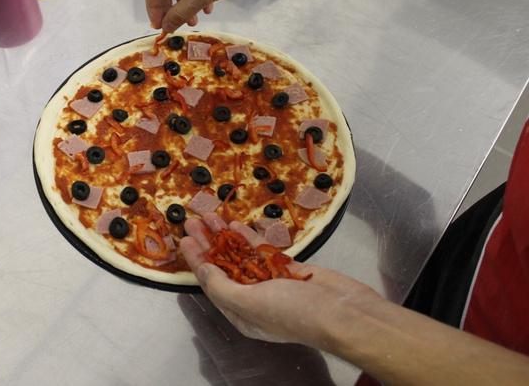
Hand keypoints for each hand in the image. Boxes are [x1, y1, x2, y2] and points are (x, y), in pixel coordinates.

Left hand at [181, 212, 383, 345]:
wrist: (345, 312)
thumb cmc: (298, 313)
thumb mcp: (251, 303)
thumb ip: (223, 287)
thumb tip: (205, 270)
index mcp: (241, 314)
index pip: (211, 283)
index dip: (197, 261)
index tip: (185, 240)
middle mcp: (253, 299)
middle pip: (224, 266)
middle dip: (207, 243)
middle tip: (192, 221)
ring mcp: (271, 283)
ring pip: (241, 255)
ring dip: (225, 236)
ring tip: (210, 215)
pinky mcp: (288, 270)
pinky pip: (261, 251)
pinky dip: (248, 237)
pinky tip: (236, 224)